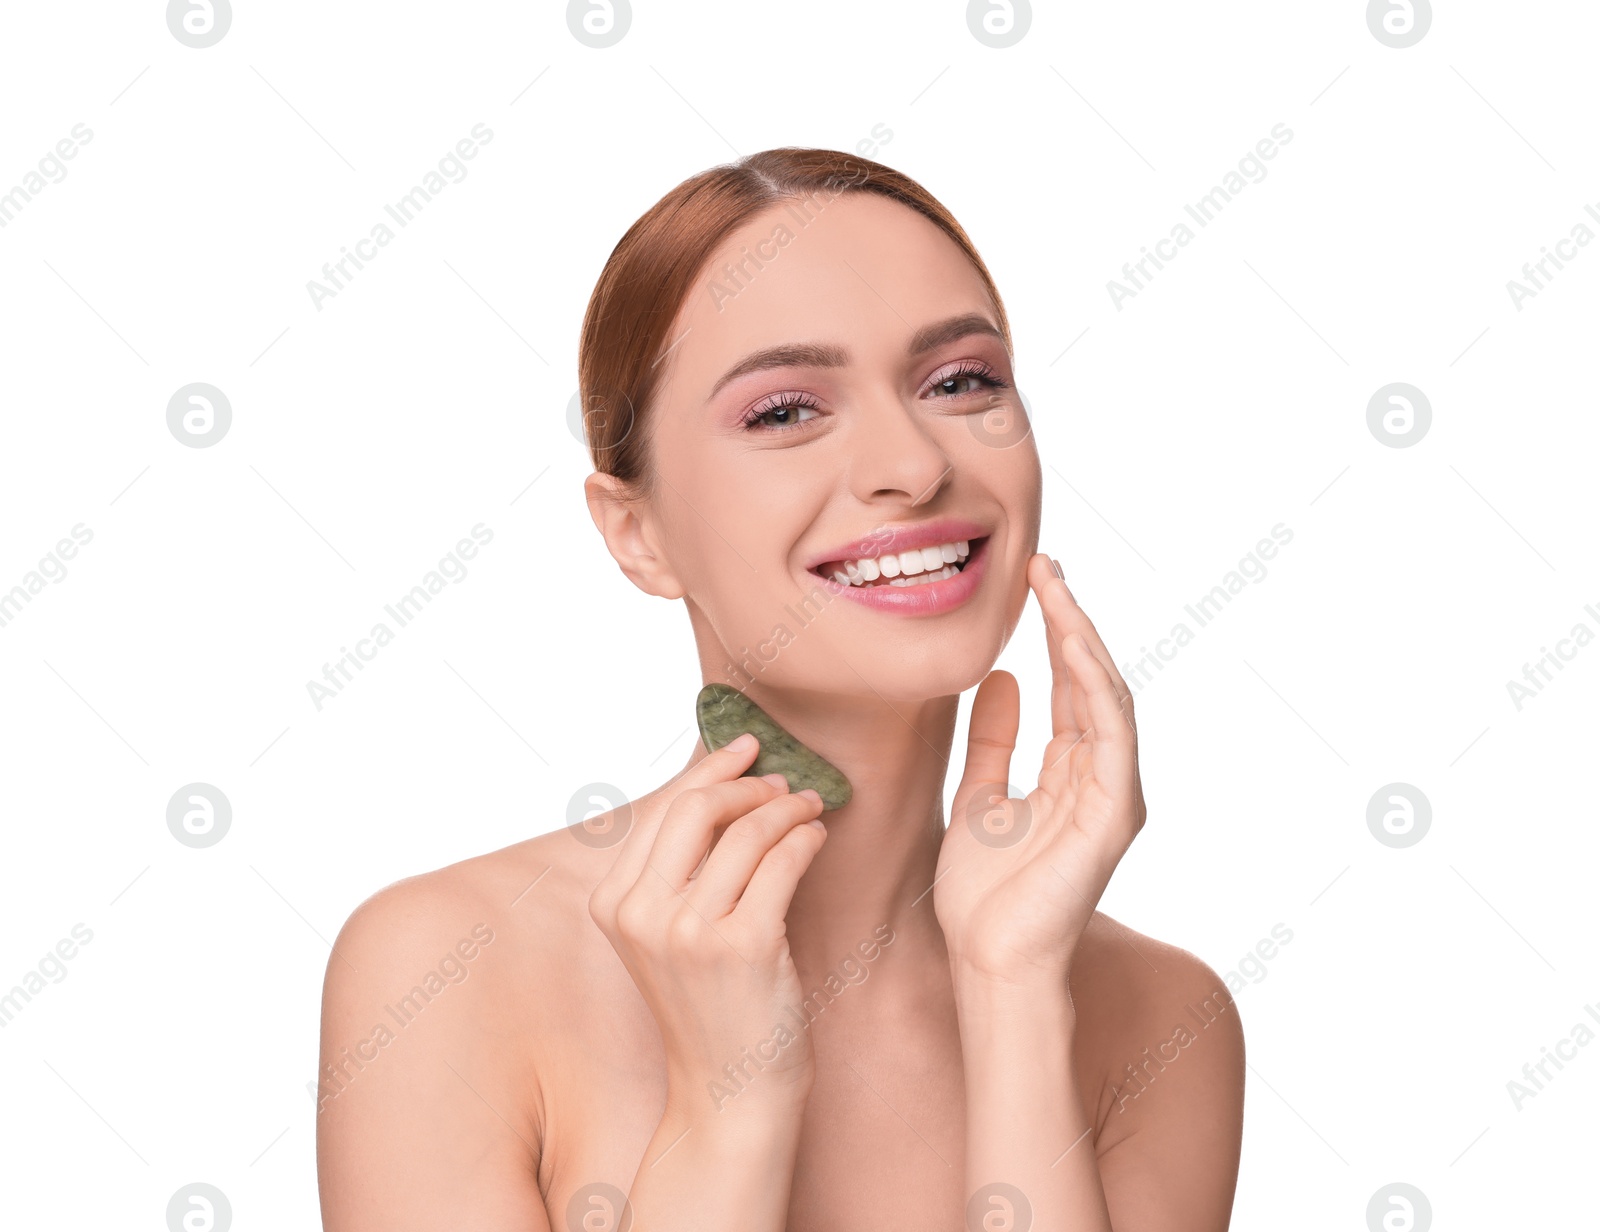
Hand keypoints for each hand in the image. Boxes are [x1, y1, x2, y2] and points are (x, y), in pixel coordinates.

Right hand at [588, 733, 829, 1121]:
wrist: (729, 1094)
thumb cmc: (710, 1007)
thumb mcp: (670, 934)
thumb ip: (681, 868)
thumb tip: (722, 784)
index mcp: (614, 903)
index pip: (664, 809)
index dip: (711, 770)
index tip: (746, 747)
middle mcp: (643, 915)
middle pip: (698, 809)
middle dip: (750, 783)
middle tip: (785, 783)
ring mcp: (691, 932)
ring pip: (748, 832)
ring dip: (788, 808)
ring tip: (811, 808)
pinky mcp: (744, 947)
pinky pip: (782, 863)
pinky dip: (805, 838)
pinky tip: (817, 837)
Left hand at [935, 553, 1146, 987]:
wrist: (986, 958)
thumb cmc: (981, 894)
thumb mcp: (979, 795)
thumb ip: (995, 739)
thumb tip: (1003, 677)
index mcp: (1071, 774)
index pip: (1070, 687)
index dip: (1054, 633)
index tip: (1032, 581)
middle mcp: (1101, 778)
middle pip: (1093, 682)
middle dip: (1071, 620)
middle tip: (1045, 565)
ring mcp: (1114, 795)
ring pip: (1107, 698)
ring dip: (1082, 639)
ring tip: (1055, 589)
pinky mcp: (1116, 814)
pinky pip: (1112, 735)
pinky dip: (1095, 687)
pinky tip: (1072, 645)